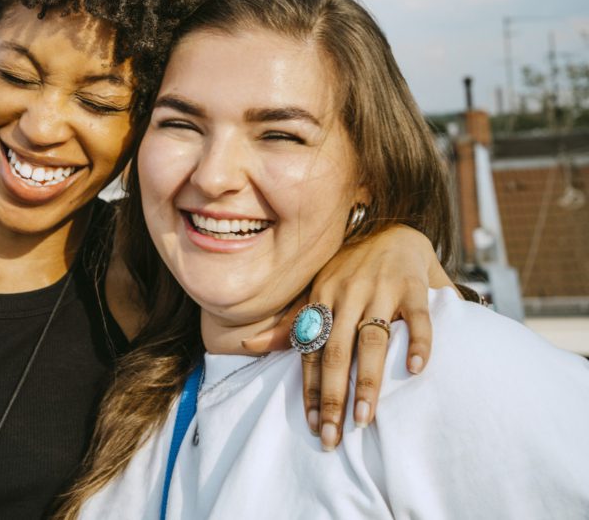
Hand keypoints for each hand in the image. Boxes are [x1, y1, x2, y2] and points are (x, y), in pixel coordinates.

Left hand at [273, 225, 443, 449]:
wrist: (394, 230)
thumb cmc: (351, 269)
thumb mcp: (317, 289)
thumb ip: (291, 320)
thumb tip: (247, 344)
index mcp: (321, 297)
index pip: (312, 350)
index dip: (310, 389)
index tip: (313, 425)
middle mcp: (347, 294)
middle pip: (336, 351)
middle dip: (332, 396)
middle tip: (334, 436)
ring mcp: (381, 289)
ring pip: (372, 340)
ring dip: (367, 380)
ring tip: (365, 417)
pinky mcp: (414, 287)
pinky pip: (418, 318)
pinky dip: (418, 343)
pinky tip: (415, 370)